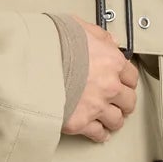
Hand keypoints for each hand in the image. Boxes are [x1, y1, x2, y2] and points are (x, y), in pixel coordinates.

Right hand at [62, 20, 139, 140]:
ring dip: (114, 119)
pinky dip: (99, 134)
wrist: (31, 64)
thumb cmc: (51, 45)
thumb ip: (97, 35)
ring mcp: (95, 107)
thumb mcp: (77, 27)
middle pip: (128, 101)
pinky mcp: (80, 123)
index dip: (126, 80)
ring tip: (109, 119)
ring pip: (117, 120)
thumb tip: (108, 41)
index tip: (123, 83)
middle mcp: (108, 87)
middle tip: (119, 102)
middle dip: (123, 102)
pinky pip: (98, 133)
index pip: (131, 76)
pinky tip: (99, 132)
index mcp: (111, 62)